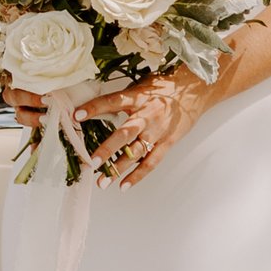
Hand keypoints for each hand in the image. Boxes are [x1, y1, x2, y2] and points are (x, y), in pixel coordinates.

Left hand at [82, 73, 210, 188]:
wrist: (195, 91)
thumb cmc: (164, 87)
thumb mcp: (142, 85)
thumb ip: (122, 97)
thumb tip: (95, 104)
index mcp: (138, 98)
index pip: (113, 101)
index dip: (94, 107)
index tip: (76, 115)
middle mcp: (147, 115)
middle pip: (125, 133)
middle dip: (107, 149)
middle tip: (92, 162)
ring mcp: (158, 131)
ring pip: (137, 152)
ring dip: (118, 169)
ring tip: (102, 182)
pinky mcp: (167, 143)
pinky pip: (151, 162)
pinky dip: (138, 175)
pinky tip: (123, 185)